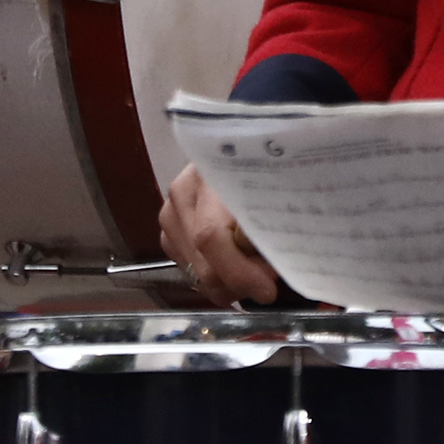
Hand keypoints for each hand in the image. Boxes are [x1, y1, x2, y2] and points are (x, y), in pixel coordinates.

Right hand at [157, 165, 283, 306]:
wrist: (235, 155)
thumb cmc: (263, 171)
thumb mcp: (275, 187)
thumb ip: (269, 223)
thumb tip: (268, 263)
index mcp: (208, 175)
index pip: (210, 237)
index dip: (240, 271)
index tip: (267, 289)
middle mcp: (181, 194)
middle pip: (202, 263)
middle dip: (240, 282)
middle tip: (268, 281)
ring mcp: (169, 214)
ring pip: (196, 273)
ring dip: (229, 283)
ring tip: (255, 270)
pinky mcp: (168, 233)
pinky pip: (190, 271)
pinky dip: (216, 278)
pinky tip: (235, 266)